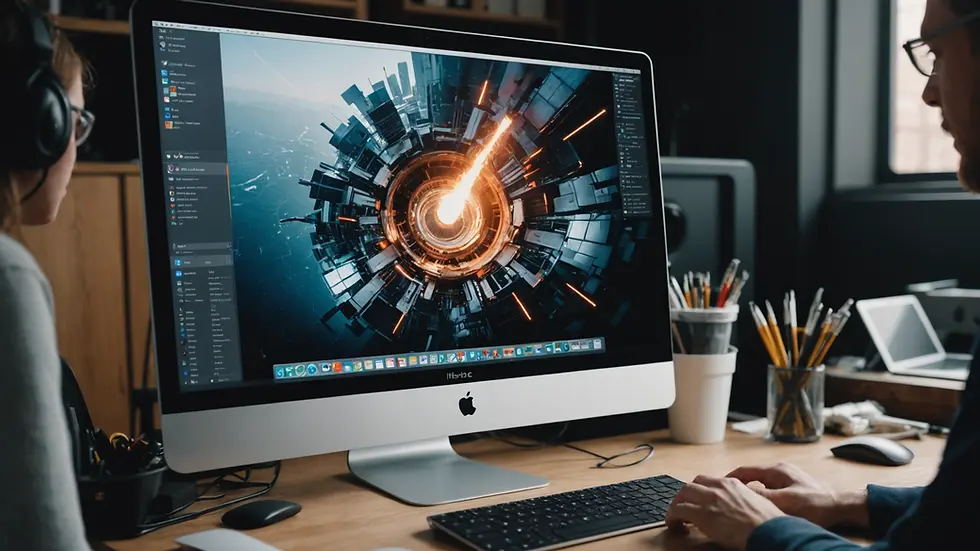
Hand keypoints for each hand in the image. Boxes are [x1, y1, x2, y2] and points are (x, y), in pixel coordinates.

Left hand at [666, 475, 784, 550]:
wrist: (769, 531)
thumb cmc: (769, 522)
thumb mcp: (758, 502)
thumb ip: (746, 498)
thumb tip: (743, 505)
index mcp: (733, 484)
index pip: (708, 481)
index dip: (700, 490)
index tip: (698, 500)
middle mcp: (718, 487)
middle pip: (691, 485)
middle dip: (685, 496)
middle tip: (683, 507)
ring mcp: (709, 500)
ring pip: (682, 495)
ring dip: (677, 505)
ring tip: (676, 518)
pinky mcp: (702, 514)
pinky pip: (678, 511)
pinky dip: (673, 518)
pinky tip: (675, 526)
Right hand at [726, 462, 866, 527]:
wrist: (840, 506)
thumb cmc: (815, 504)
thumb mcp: (785, 502)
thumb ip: (762, 497)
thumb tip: (740, 494)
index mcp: (775, 470)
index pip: (744, 470)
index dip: (729, 478)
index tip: (717, 486)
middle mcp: (779, 470)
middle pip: (751, 476)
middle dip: (737, 485)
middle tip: (726, 496)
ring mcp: (786, 477)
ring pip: (760, 483)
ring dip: (750, 492)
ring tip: (741, 503)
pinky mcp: (792, 485)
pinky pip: (770, 488)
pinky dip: (761, 495)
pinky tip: (760, 506)